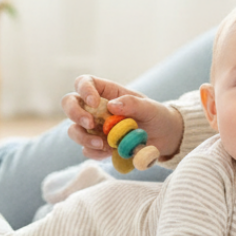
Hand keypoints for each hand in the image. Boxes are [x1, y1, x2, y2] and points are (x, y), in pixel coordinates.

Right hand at [63, 75, 183, 161]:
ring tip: (101, 144)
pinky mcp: (98, 145)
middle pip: (70, 104)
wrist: (165, 138)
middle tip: (90, 124)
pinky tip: (109, 152)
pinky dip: (95, 152)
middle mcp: (95, 108)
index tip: (94, 102)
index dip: (84, 90)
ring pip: (74, 130)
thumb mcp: (150, 107)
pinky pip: (87, 150)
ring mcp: (94, 128)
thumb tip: (111, 105)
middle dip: (75, 114)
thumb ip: (132, 103)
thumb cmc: (156, 115)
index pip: (84, 83)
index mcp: (106, 92)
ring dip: (83, 138)